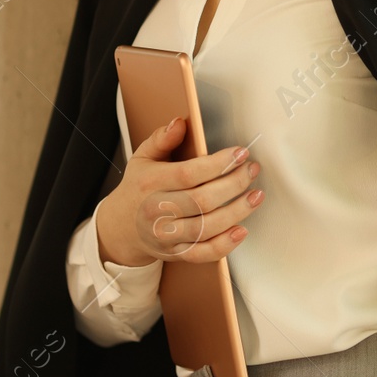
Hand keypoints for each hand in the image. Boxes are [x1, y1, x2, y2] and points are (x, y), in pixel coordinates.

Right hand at [95, 116, 262, 266]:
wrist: (121, 227)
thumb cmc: (138, 189)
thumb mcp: (143, 158)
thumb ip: (161, 139)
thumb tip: (180, 123)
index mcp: (150, 183)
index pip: (188, 174)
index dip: (218, 164)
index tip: (240, 153)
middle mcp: (157, 211)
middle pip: (202, 201)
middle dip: (234, 184)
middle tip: (251, 171)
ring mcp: (167, 235)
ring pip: (206, 227)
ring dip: (237, 212)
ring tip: (256, 196)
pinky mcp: (176, 253)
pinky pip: (203, 253)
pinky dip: (225, 245)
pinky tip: (241, 229)